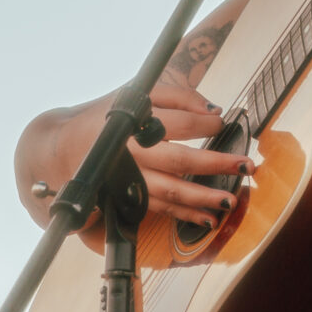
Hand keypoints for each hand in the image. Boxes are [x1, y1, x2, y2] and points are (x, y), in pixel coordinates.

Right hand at [122, 78, 252, 230]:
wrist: (67, 145)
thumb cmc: (111, 115)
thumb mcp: (139, 93)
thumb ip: (178, 96)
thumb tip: (214, 110)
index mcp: (136, 123)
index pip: (179, 123)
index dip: (206, 123)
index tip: (222, 122)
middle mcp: (133, 154)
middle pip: (179, 161)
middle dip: (215, 164)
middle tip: (245, 165)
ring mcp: (132, 179)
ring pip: (171, 191)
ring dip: (203, 198)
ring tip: (230, 199)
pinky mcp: (131, 196)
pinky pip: (163, 208)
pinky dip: (186, 215)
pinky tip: (209, 218)